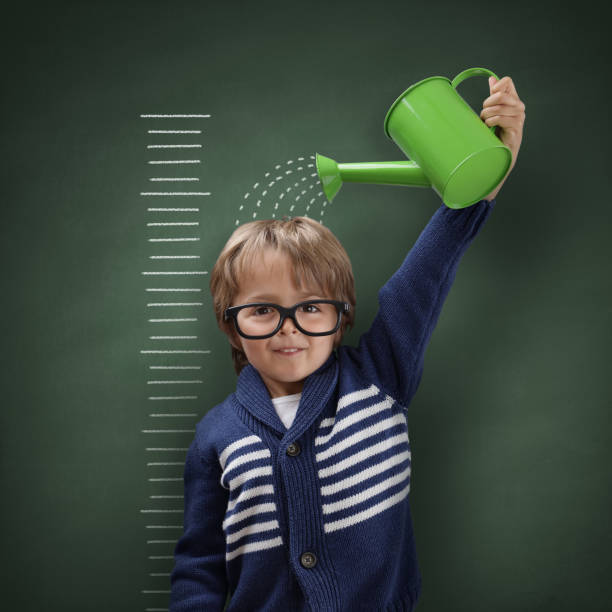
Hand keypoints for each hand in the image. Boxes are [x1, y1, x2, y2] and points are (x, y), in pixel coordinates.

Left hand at [480, 75, 525, 200]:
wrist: (499, 156)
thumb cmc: (495, 135)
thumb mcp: (493, 113)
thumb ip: (494, 97)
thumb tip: (492, 79)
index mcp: (513, 101)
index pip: (507, 81)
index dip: (495, 86)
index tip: (488, 98)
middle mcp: (519, 108)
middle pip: (501, 94)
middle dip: (487, 103)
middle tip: (483, 113)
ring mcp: (519, 119)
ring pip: (500, 107)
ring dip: (487, 115)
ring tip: (485, 123)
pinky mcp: (516, 130)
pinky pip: (502, 119)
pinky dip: (492, 122)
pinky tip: (489, 127)